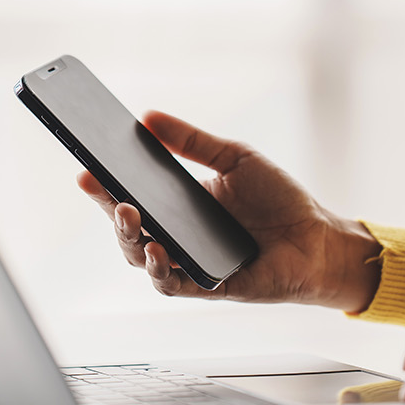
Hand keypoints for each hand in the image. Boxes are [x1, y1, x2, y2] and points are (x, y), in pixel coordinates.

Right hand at [76, 111, 380, 311]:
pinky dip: (161, 271)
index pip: (130, 195)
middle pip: (126, 230)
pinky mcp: (208, 287)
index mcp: (177, 205)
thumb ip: (192, 141)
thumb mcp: (234, 158)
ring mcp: (189, 264)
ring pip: (141, 259)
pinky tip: (159, 252)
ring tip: (129, 215)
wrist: (319, 237)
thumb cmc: (280, 199)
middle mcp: (177, 237)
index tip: (85, 166)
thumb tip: (148, 117)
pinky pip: (173, 285)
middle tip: (103, 187)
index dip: (104, 185)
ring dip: (129, 239)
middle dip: (109, 209)